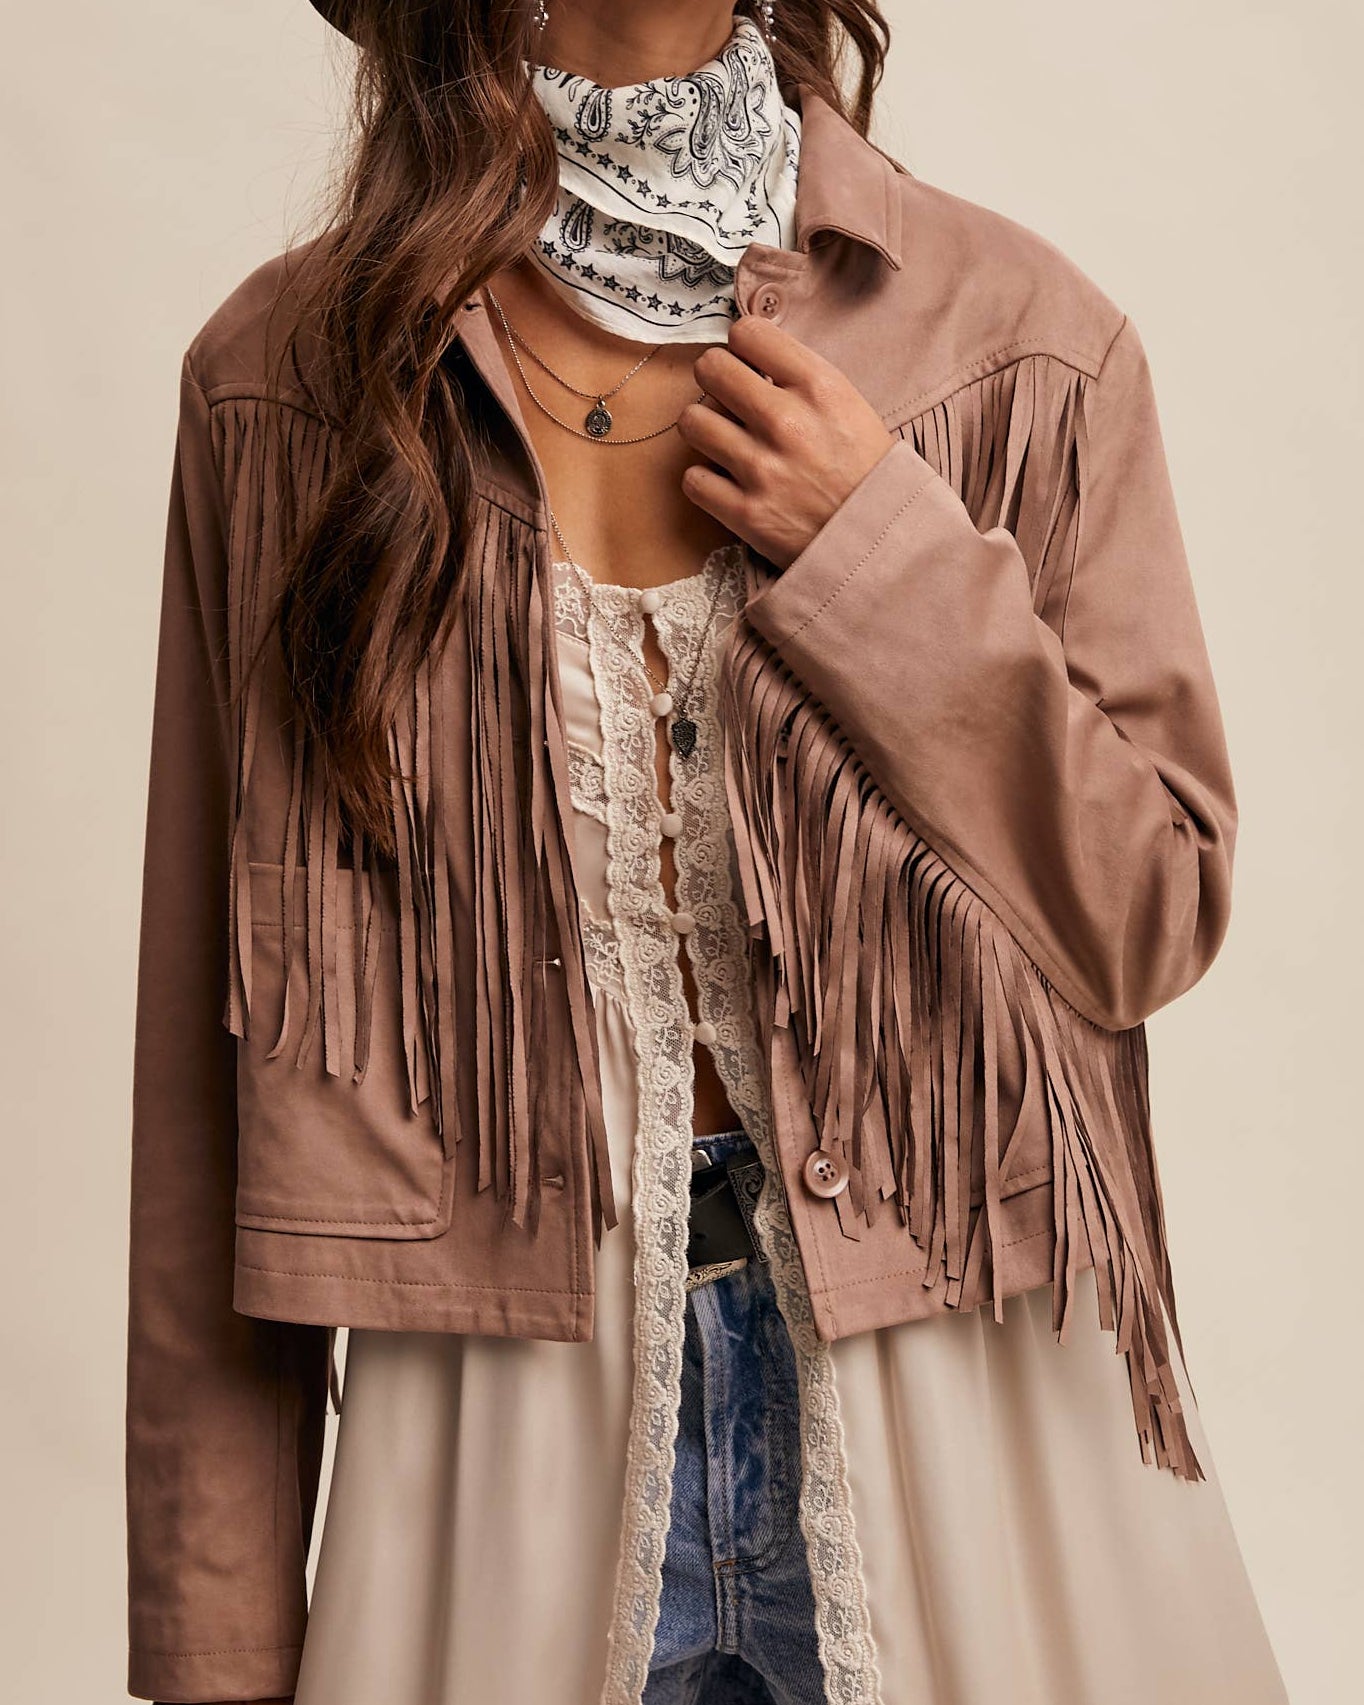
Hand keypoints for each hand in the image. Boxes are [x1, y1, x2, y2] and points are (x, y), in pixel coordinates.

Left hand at [678, 314, 895, 569]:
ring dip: (705, 429)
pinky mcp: (744, 513)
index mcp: (818, 386)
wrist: (882, 540)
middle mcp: (785, 421)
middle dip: (715, 380)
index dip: (742, 347)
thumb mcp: (849, 406)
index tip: (748, 364)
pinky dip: (706, 481)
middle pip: (710, 369)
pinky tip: (728, 481)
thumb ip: (799, 378)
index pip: (747, 333)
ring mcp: (761, 468)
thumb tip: (748, 358)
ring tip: (726, 441)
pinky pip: (693, 479)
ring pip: (691, 422)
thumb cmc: (866, 470)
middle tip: (728, 399)